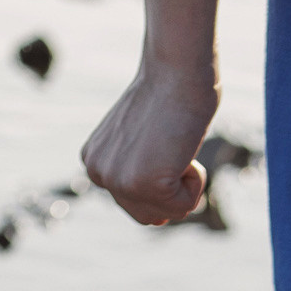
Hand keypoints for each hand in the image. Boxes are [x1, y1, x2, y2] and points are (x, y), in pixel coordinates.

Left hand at [82, 59, 220, 227]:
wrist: (177, 69)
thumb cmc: (169, 94)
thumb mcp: (140, 140)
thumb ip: (137, 171)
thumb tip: (156, 220)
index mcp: (94, 162)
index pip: (134, 202)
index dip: (159, 179)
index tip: (159, 141)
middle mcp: (99, 174)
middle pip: (147, 216)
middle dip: (169, 189)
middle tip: (169, 145)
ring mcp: (119, 182)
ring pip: (167, 214)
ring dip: (184, 186)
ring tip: (175, 145)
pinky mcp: (145, 185)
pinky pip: (185, 206)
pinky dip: (196, 181)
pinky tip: (184, 149)